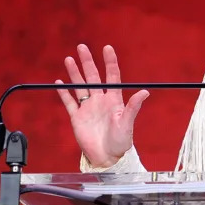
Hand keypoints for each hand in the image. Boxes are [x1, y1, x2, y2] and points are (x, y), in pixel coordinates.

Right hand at [55, 44, 148, 167]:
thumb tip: (145, 92)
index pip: (112, 76)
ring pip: (79, 86)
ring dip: (74, 73)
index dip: (110, 62)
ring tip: (69, 59)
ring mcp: (88, 108)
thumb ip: (133, 107)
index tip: (107, 48)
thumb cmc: (121, 142)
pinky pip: (69, 102)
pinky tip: (59, 82)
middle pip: (93, 77)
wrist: (107, 157)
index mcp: (114, 100)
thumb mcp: (127, 123)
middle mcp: (100, 101)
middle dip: (87, 62)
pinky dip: (64, 93)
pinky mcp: (77, 117)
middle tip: (82, 47)